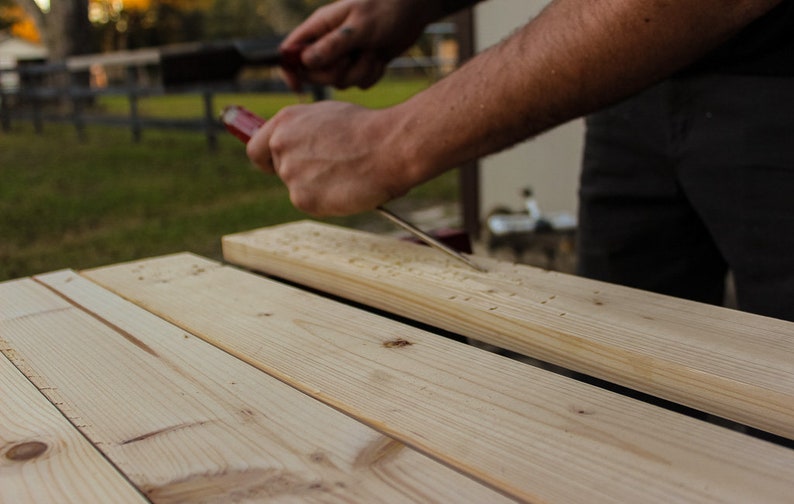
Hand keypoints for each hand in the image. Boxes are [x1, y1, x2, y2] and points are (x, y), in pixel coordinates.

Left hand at [246, 101, 410, 215]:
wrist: (389, 147)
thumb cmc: (367, 128)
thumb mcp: (327, 116)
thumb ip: (302, 130)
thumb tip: (295, 144)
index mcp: (285, 121)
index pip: (256, 149)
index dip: (268, 159)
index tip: (278, 164)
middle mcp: (281, 146)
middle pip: (280, 171)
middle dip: (302, 173)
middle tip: (332, 168)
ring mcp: (290, 174)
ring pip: (298, 189)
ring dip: (317, 186)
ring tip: (347, 173)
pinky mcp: (302, 199)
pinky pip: (312, 204)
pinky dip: (327, 200)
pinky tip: (347, 186)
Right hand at [281, 0, 431, 89]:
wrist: (414, 11)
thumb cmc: (386, 10)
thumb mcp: (359, 27)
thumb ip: (333, 45)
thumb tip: (305, 62)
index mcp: (320, 26)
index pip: (291, 50)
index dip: (289, 69)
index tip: (297, 85)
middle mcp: (329, 42)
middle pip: (314, 73)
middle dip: (333, 74)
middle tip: (349, 60)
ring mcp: (345, 55)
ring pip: (339, 81)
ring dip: (358, 73)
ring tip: (372, 53)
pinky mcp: (362, 64)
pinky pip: (358, 83)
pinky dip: (371, 76)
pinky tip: (380, 59)